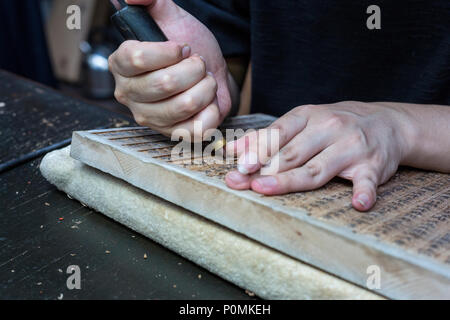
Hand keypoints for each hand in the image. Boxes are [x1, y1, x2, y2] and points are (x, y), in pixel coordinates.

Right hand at [108, 0, 234, 138]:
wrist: (211, 74)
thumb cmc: (189, 49)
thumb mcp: (171, 17)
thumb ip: (151, 1)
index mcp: (121, 65)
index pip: (137, 58)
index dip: (168, 52)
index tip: (183, 48)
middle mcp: (129, 94)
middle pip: (165, 83)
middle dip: (194, 69)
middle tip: (198, 65)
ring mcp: (150, 118)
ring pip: (184, 105)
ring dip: (205, 88)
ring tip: (204, 81)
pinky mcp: (171, 135)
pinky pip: (196, 127)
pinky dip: (211, 110)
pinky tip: (207, 102)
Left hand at [225, 101, 414, 210]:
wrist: (387, 122)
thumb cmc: (333, 124)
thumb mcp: (302, 121)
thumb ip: (267, 136)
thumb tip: (231, 149)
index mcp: (308, 116)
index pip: (279, 133)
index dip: (259, 149)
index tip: (241, 165)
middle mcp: (329, 128)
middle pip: (293, 153)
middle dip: (267, 169)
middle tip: (246, 183)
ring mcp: (352, 147)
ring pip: (318, 168)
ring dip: (293, 180)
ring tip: (266, 189)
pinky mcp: (373, 165)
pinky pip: (368, 180)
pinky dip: (365, 191)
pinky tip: (359, 203)